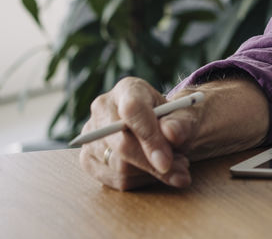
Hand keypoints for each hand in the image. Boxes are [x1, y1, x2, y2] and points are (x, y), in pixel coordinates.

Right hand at [78, 77, 200, 190]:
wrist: (160, 129)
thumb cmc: (171, 120)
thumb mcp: (184, 116)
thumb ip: (181, 123)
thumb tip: (172, 134)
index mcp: (128, 89)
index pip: (133, 110)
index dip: (149, 137)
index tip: (166, 162)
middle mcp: (103, 108)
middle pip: (122, 144)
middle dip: (153, 164)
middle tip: (181, 172)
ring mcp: (91, 134)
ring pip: (120, 167)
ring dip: (151, 174)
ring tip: (173, 166)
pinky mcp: (87, 158)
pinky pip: (115, 181)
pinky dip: (139, 182)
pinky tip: (153, 172)